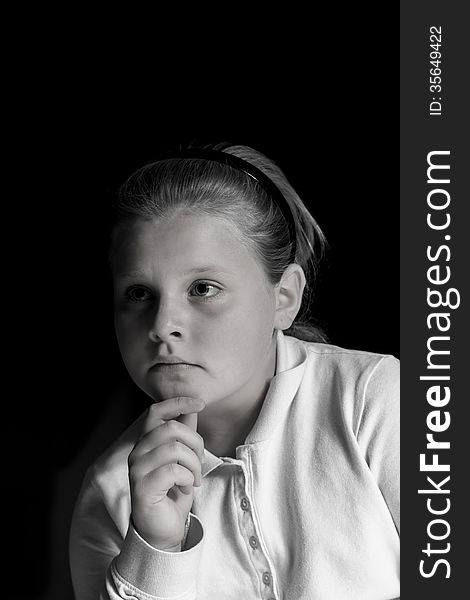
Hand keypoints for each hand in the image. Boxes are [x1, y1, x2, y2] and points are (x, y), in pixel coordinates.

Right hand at [128, 396, 205, 550]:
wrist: (164, 528)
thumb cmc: (173, 491)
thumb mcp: (184, 458)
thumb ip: (185, 433)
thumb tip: (192, 407)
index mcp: (146, 442)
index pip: (156, 411)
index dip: (178, 402)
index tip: (200, 403)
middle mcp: (137, 452)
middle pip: (172, 428)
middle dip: (195, 443)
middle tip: (199, 462)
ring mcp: (137, 469)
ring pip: (175, 449)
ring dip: (194, 465)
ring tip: (194, 478)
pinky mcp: (142, 487)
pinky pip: (174, 470)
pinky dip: (187, 478)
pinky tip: (186, 488)